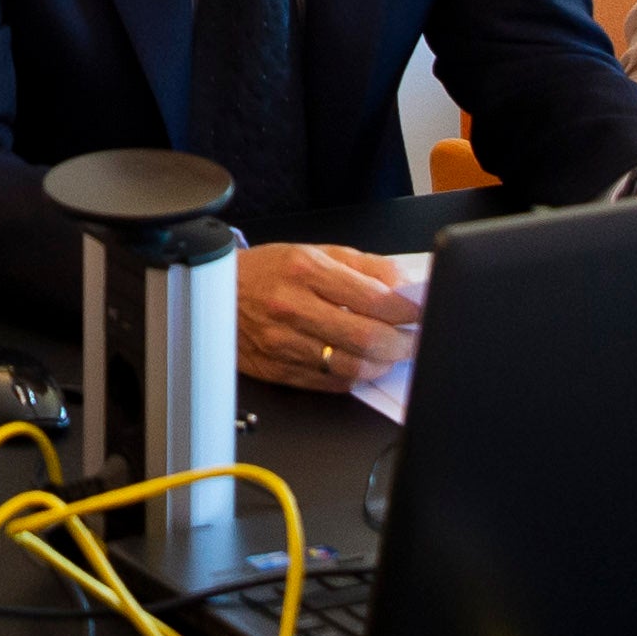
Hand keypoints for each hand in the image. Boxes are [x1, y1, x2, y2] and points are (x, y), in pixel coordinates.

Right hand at [236, 242, 418, 387]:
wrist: (214, 293)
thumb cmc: (267, 271)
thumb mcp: (316, 251)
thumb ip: (364, 267)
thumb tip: (403, 285)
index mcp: (305, 270)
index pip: (373, 298)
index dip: (408, 310)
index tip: (422, 312)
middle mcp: (293, 307)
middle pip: (366, 337)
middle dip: (402, 343)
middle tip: (415, 339)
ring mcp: (283, 343)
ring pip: (351, 367)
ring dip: (382, 364)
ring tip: (393, 354)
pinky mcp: (277, 370)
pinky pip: (329, 384)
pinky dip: (355, 378)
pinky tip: (364, 365)